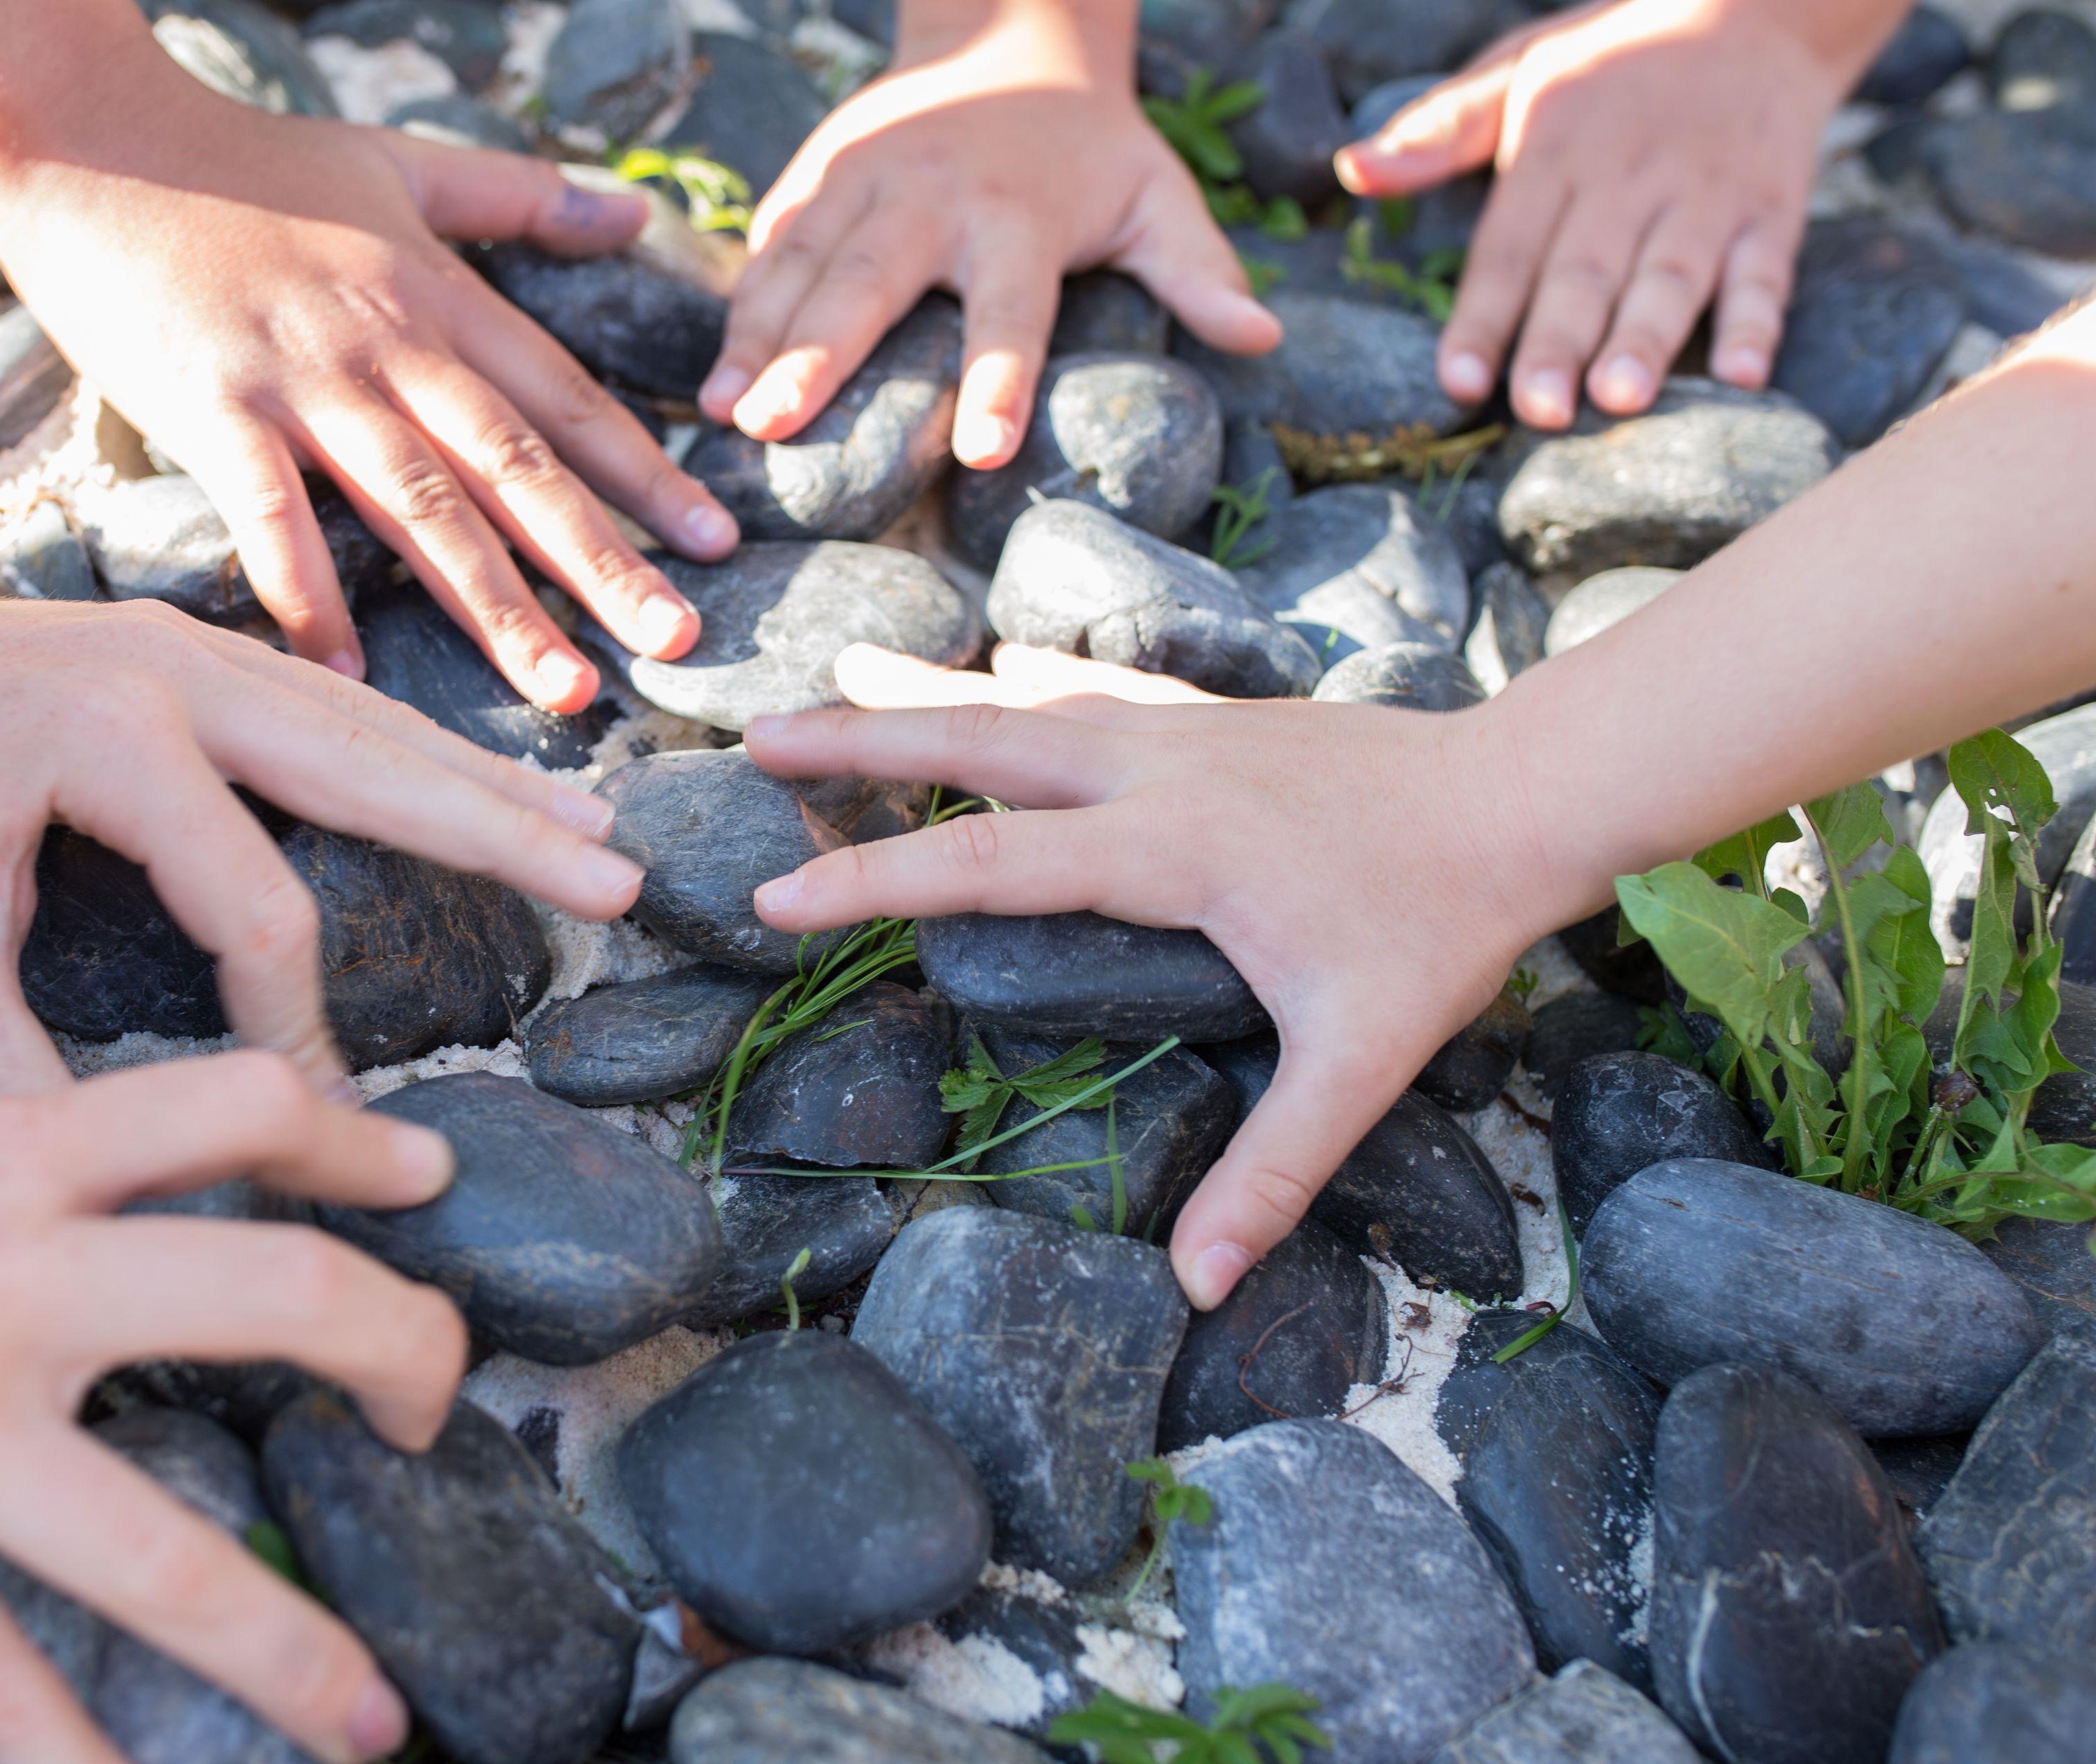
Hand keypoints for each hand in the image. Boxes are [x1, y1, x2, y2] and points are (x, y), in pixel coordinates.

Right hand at [0, 75, 738, 708]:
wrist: (89, 135)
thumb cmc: (243, 159)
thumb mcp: (399, 164)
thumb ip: (520, 196)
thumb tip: (633, 215)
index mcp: (439, 296)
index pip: (565, 397)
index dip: (646, 471)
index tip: (718, 543)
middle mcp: (388, 346)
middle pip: (517, 467)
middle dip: (604, 560)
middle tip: (679, 643)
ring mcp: (302, 382)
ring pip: (421, 509)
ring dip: (497, 607)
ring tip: (566, 690)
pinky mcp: (211, 409)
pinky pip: (271, 521)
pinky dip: (310, 601)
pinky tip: (351, 684)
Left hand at [0, 587, 641, 1095]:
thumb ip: (17, 1067)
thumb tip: (125, 1186)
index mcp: (113, 738)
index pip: (257, 906)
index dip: (298, 1028)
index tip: (324, 1130)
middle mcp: (178, 671)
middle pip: (377, 772)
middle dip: (502, 838)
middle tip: (620, 887)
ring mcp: (196, 646)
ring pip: (376, 728)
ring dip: (488, 785)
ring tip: (597, 832)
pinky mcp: (196, 650)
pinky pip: (339, 707)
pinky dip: (425, 753)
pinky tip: (494, 782)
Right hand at [695, 4, 1279, 467]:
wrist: (1006, 31)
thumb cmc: (1088, 146)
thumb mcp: (1156, 194)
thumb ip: (1200, 269)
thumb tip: (1262, 337)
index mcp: (1016, 216)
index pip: (1011, 310)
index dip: (1001, 379)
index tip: (984, 451)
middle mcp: (929, 196)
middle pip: (867, 285)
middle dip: (816, 357)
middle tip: (773, 427)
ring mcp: (860, 180)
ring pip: (798, 265)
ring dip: (755, 340)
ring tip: (723, 413)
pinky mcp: (814, 174)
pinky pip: (770, 245)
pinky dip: (738, 306)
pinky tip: (712, 372)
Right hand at [741, 643, 1561, 1306]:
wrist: (1530, 792)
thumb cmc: (1442, 922)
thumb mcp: (1361, 1059)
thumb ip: (1275, 1170)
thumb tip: (1199, 1284)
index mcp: (1164, 848)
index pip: (982, 864)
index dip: (870, 879)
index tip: (773, 896)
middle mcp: (1152, 770)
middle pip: (973, 744)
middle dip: (857, 739)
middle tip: (753, 733)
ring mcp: (1182, 732)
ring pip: (1023, 703)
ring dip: (924, 694)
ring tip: (837, 675)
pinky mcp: (1217, 720)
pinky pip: (1091, 693)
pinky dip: (1025, 682)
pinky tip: (997, 666)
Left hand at [1335, 0, 1899, 427]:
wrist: (1756, 7)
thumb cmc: (1612, 61)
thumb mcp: (1515, 73)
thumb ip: (1435, 132)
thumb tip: (1351, 169)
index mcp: (1556, 151)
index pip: (1508, 247)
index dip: (1481, 316)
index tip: (1456, 381)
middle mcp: (1628, 178)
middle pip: (1586, 272)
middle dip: (1559, 343)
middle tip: (1539, 411)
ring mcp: (1704, 196)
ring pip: (1671, 277)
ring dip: (1647, 340)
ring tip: (1620, 397)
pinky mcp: (1770, 209)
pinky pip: (1765, 270)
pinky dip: (1758, 322)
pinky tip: (1743, 375)